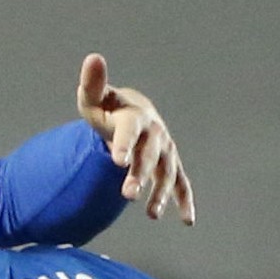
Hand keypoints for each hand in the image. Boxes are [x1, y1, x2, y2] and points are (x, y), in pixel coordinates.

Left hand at [75, 54, 194, 225]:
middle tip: (127, 195)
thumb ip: (92, 85)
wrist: (133, 114)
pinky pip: (182, 184)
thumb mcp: (95, 100)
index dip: (124, 145)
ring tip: (151, 214)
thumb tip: (93, 58)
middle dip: (140, 175)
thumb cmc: (107, 110)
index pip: (129, 131)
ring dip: (160, 193)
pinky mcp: (171, 165)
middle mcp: (154, 134)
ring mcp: (165, 151)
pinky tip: (187, 220)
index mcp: (134, 117)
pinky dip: (185, 200)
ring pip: (166, 173)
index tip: (117, 161)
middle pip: (148, 156)